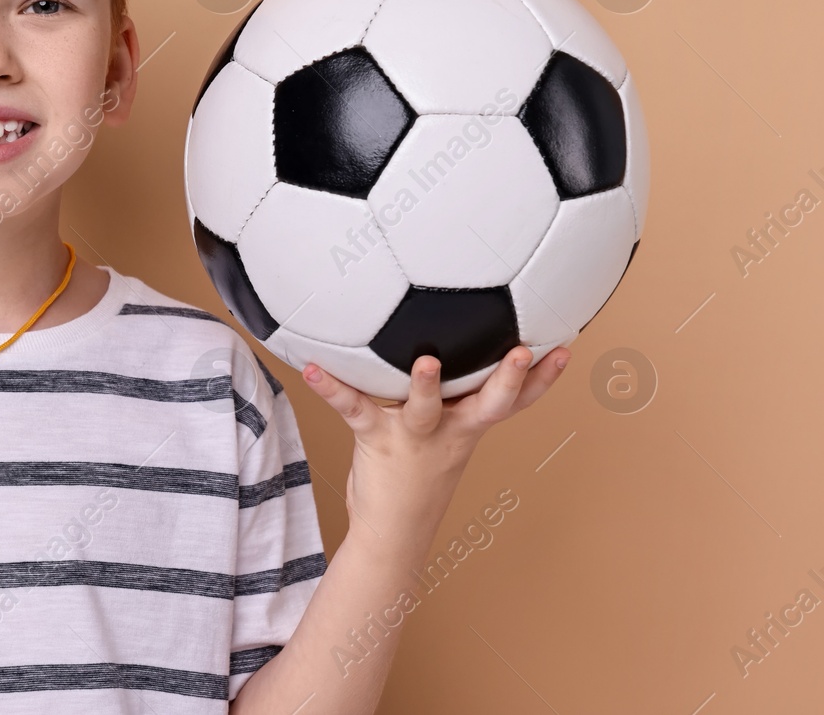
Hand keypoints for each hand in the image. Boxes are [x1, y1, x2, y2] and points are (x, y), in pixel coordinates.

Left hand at [299, 344, 570, 551]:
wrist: (392, 532)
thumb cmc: (417, 477)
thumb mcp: (448, 437)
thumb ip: (455, 401)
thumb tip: (449, 355)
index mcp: (467, 427)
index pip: (514, 402)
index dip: (542, 379)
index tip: (566, 347)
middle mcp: (448, 430)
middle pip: (488, 405)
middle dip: (509, 379)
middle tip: (522, 350)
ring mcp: (413, 436)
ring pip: (425, 408)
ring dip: (427, 385)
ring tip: (427, 361)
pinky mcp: (375, 438)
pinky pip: (353, 408)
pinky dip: (331, 388)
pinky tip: (312, 369)